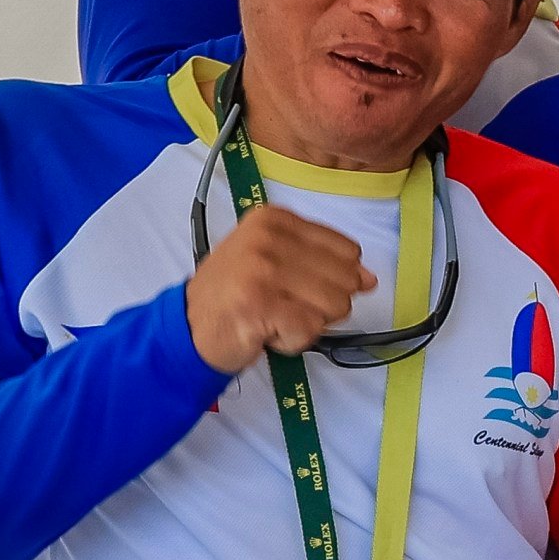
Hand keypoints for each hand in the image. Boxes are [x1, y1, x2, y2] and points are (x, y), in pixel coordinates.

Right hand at [183, 206, 373, 374]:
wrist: (188, 325)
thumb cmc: (235, 293)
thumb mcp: (276, 261)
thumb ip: (324, 263)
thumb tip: (370, 278)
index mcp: (274, 219)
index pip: (348, 251)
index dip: (336, 278)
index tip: (298, 284)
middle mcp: (267, 238)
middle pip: (346, 280)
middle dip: (323, 304)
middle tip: (284, 304)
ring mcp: (262, 270)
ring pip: (334, 306)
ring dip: (308, 323)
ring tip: (274, 315)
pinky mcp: (259, 304)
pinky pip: (310, 330)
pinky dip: (293, 340)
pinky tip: (266, 330)